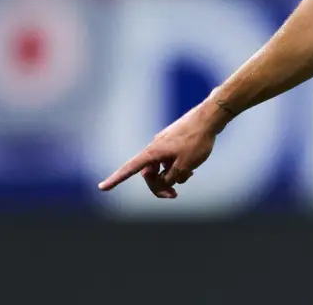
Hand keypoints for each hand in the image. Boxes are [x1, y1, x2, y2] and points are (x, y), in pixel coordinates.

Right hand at [97, 99, 227, 197]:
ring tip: (190, 175)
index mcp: (153, 152)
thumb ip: (172, 178)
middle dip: (159, 186)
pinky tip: (192, 168)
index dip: (115, 180)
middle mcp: (155, 147)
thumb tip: (166, 181)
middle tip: (174, 195)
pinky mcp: (175, 141)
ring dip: (172, 176)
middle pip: (149, 173)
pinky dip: (177, 166)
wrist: (211, 117)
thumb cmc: (197, 140)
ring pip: (162, 166)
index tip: (102, 187)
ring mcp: (165, 143)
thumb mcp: (185, 166)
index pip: (130, 169)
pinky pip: (171, 159)